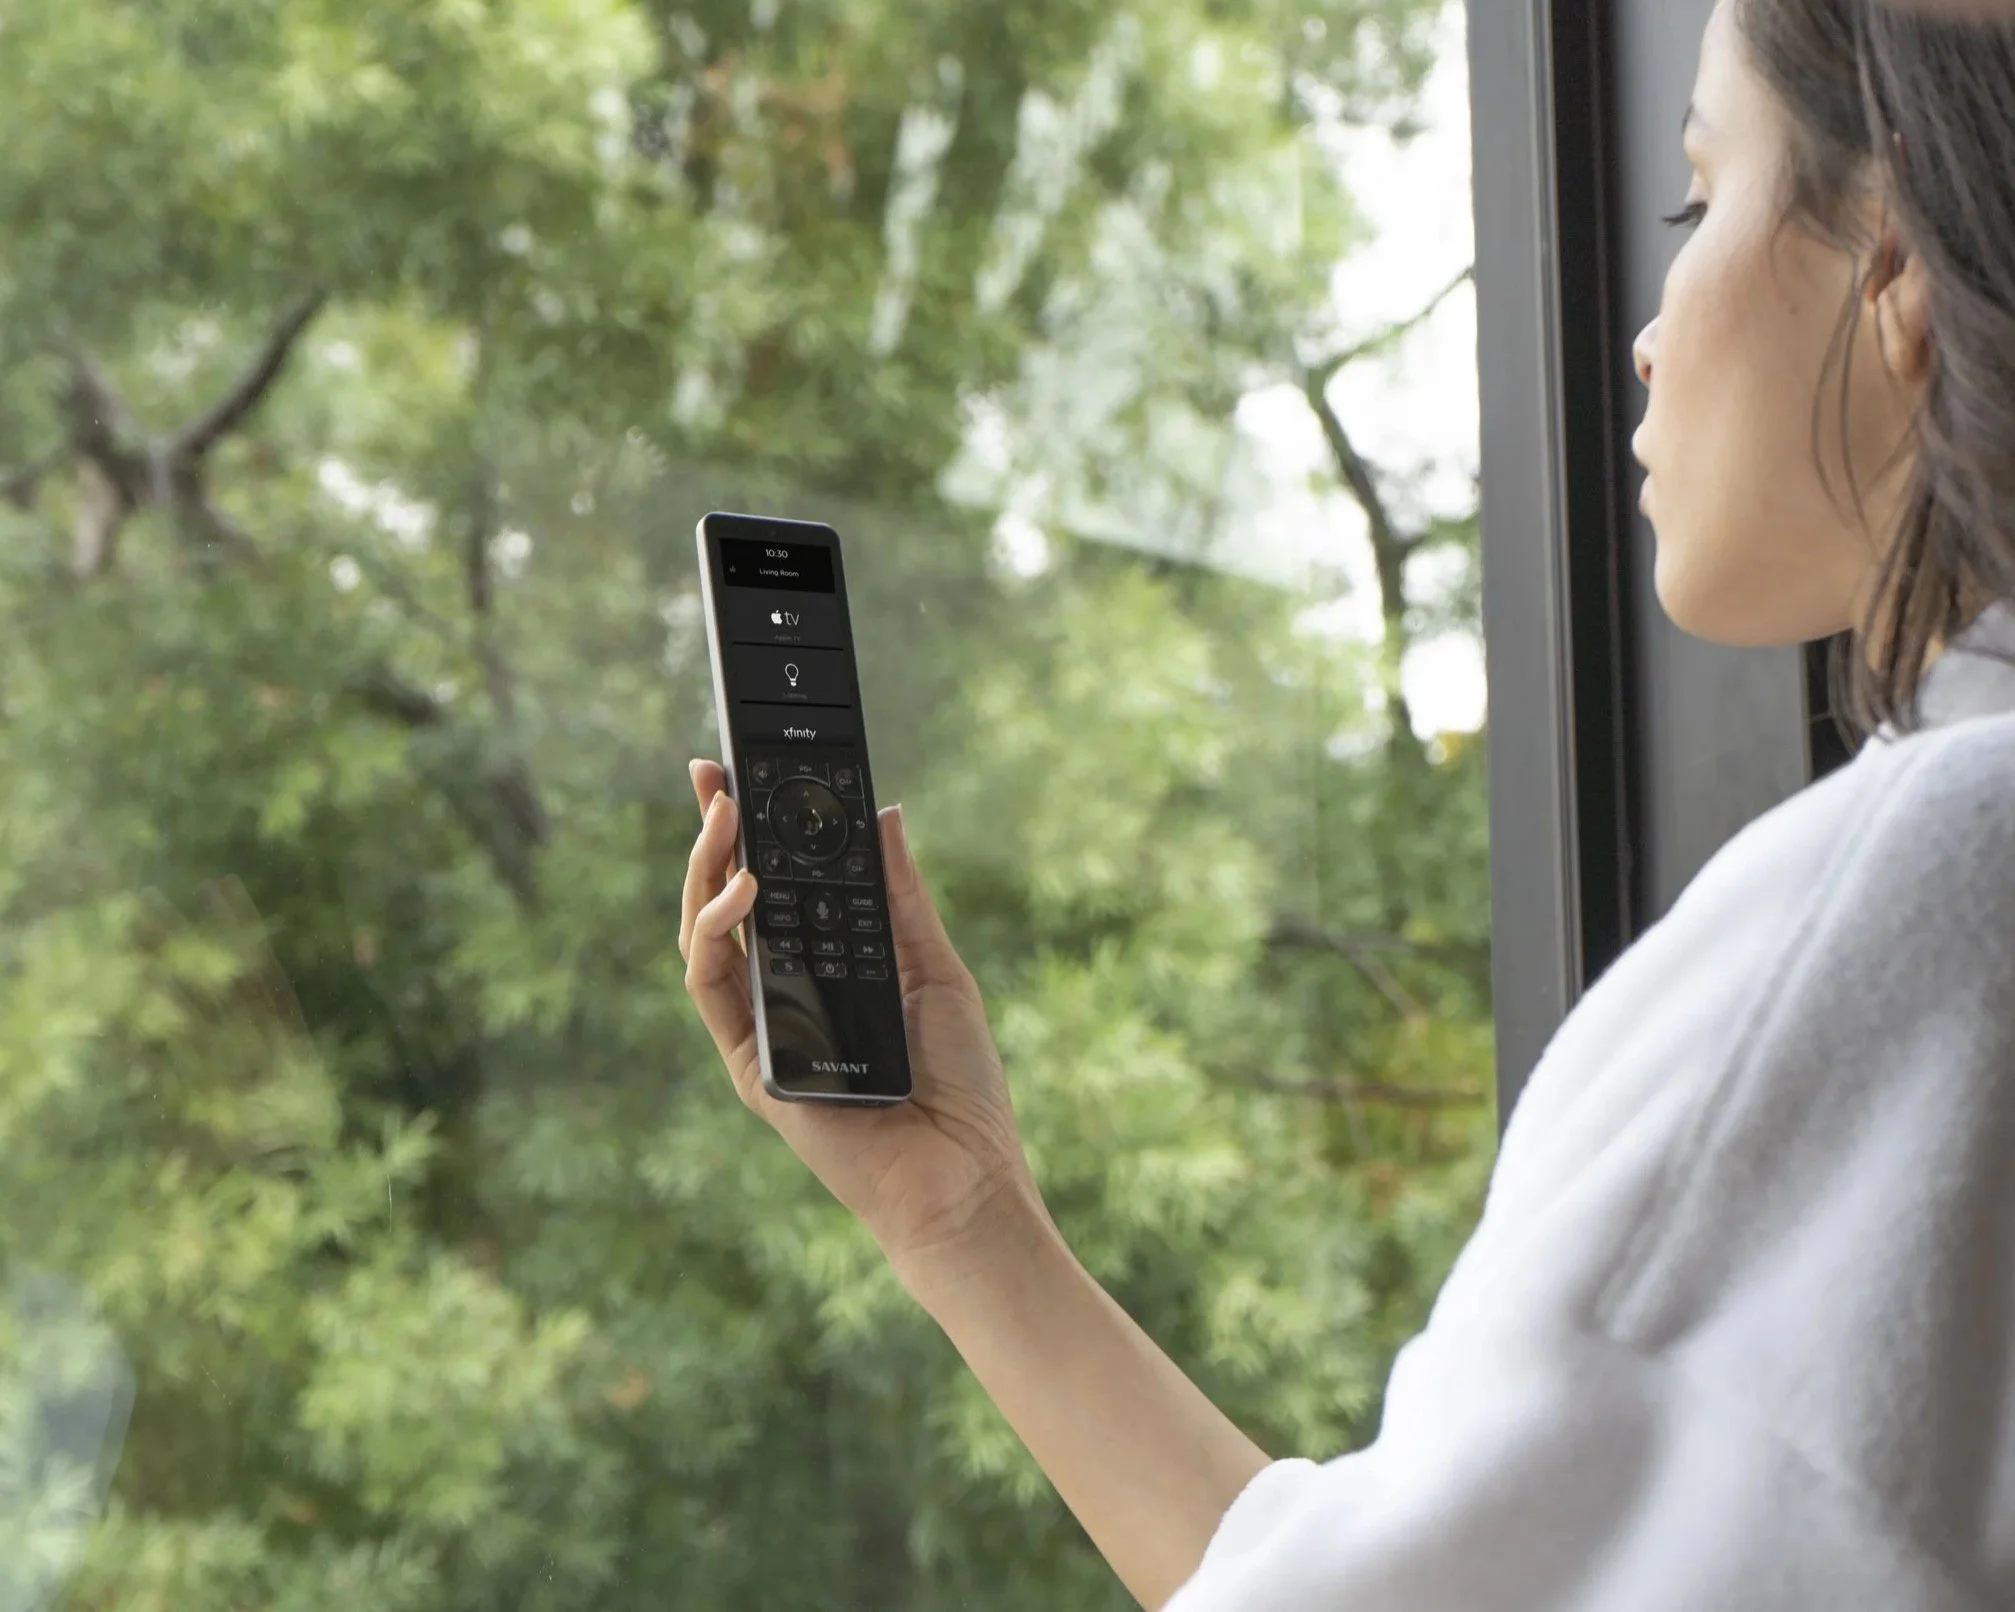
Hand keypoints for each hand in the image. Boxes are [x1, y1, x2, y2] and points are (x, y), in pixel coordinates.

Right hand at [680, 759, 1046, 1278]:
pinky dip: (716, 931)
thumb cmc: (961, 1086)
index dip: (750, 830)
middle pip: (727, 902)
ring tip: (727, 815)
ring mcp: (760, 1030)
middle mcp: (782, 996)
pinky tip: (745, 888)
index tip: (740, 770)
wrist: (963, 1178)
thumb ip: (902, 896)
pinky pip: (710, 986)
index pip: (773, 888)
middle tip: (714, 775)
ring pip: (702, 936)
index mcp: (824, 970)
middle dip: (712, 833)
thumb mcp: (936, 968)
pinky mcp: (748, 1064)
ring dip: (705, 869)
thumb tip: (885, 813)